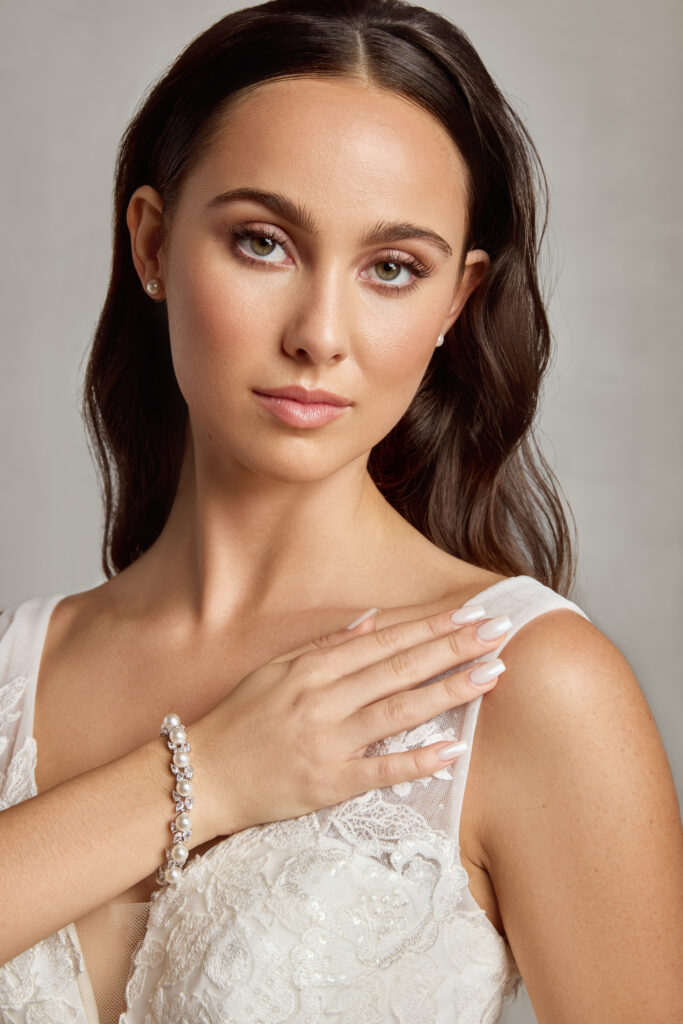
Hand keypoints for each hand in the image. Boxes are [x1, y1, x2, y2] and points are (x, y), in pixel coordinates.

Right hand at [193, 605, 507, 836]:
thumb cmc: (238, 720)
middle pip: (398, 668)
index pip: (383, 641)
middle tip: (497, 632)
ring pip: (397, 712)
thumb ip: (324, 644)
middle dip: (452, 648)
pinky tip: (453, 749)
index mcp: (311, 669)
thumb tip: (371, 619)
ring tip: (490, 674)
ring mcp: (326, 742)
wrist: (200, 777)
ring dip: (447, 691)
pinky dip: (416, 761)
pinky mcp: (326, 784)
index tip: (468, 614)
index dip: (429, 627)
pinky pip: (378, 771)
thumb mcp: (274, 670)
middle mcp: (322, 699)